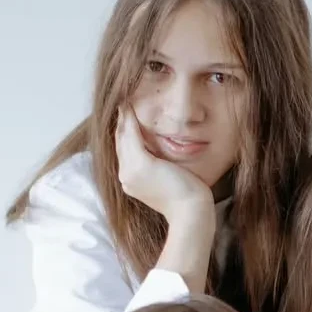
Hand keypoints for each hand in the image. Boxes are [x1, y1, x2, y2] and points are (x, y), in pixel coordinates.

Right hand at [115, 107, 215, 222]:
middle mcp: (125, 177)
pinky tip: (128, 106)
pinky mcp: (141, 164)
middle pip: (120, 142)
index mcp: (131, 181)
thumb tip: (162, 157)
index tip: (125, 115)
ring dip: (121, 117)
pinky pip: (131, 135)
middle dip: (120, 122)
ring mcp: (130, 171)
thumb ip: (159, 167)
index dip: (123, 132)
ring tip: (123, 100)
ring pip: (122, 136)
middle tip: (121, 103)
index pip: (124, 151)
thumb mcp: (168, 179)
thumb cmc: (186, 197)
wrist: (191, 211)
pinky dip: (128, 119)